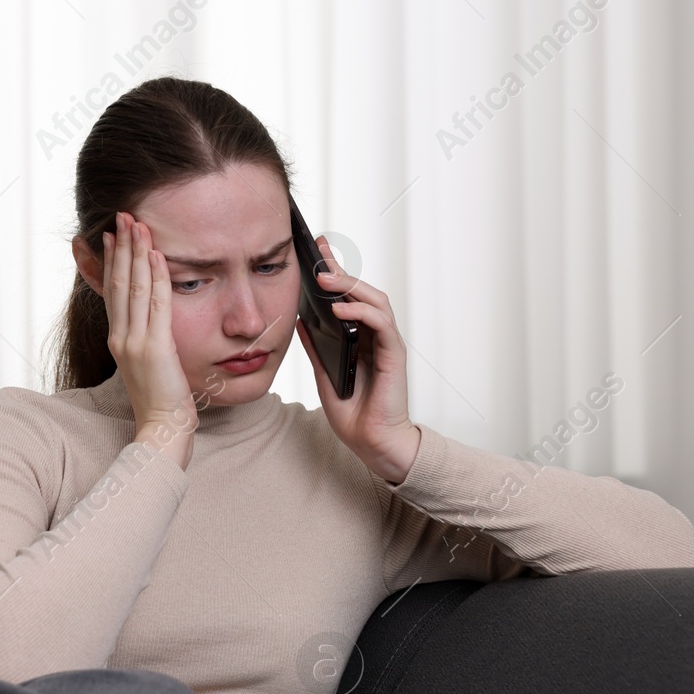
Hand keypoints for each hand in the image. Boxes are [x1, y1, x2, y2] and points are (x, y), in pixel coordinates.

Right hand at [101, 212, 197, 451]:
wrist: (161, 432)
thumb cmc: (161, 405)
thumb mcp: (149, 369)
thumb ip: (147, 346)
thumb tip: (152, 331)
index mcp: (119, 341)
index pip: (112, 292)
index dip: (112, 261)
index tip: (112, 236)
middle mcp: (121, 338)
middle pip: (118, 282)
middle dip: (122, 246)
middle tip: (122, 216)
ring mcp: (135, 342)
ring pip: (133, 287)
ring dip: (136, 252)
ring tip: (136, 224)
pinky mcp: (154, 348)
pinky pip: (155, 304)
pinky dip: (156, 276)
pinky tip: (157, 254)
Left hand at [293, 236, 421, 482]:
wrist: (372, 443)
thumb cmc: (354, 413)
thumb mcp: (324, 375)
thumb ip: (316, 348)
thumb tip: (299, 320)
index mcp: (361, 338)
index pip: (349, 297)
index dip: (336, 272)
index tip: (318, 250)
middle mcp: (376, 336)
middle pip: (363, 292)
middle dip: (341, 270)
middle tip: (320, 254)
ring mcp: (387, 344)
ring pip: (375, 301)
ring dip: (350, 287)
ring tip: (325, 279)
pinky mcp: (394, 355)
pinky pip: (382, 324)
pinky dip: (362, 312)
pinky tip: (341, 308)